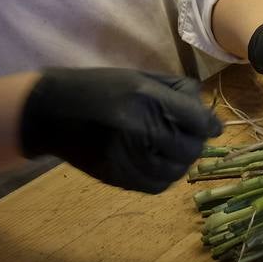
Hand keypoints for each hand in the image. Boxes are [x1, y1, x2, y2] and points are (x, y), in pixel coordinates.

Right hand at [19, 67, 221, 192]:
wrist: (50, 112)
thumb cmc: (98, 88)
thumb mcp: (137, 76)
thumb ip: (174, 91)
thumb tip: (205, 112)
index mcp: (146, 97)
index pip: (196, 119)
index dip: (209, 125)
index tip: (212, 127)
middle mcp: (140, 128)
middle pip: (190, 147)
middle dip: (196, 142)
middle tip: (190, 136)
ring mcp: (128, 156)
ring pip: (177, 169)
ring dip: (182, 160)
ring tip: (173, 149)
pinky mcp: (117, 177)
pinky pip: (157, 185)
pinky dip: (166, 176)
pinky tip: (159, 162)